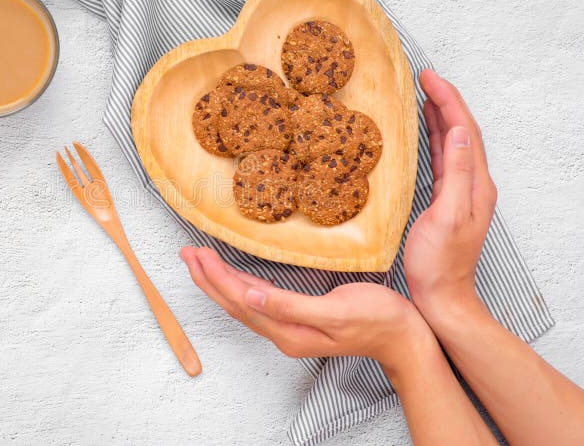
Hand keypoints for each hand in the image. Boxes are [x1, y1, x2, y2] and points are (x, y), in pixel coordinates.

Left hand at [180, 246, 431, 372]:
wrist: (403, 336)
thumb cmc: (377, 320)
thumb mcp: (335, 310)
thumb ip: (290, 305)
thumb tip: (250, 297)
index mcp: (288, 331)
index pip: (240, 300)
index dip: (215, 277)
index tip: (197, 254)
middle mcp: (282, 332)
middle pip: (234, 303)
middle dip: (207, 278)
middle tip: (187, 253)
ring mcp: (289, 328)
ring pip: (242, 302)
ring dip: (219, 281)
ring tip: (199, 261)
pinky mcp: (297, 319)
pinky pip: (257, 302)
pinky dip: (239, 286)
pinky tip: (233, 276)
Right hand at [403, 70, 497, 317]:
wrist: (441, 297)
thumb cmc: (439, 263)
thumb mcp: (447, 216)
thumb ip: (456, 173)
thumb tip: (460, 131)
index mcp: (476, 184)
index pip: (466, 130)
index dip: (448, 100)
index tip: (429, 78)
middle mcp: (472, 184)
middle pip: (462, 131)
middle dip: (445, 101)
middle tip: (424, 78)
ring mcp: (460, 192)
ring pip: (453, 143)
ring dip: (440, 117)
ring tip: (424, 96)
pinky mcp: (446, 200)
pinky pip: (443, 160)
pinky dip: (435, 139)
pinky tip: (425, 133)